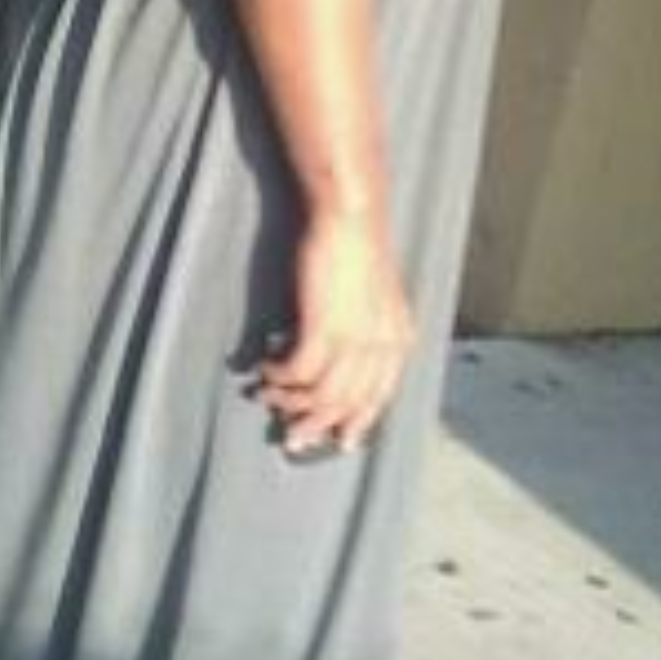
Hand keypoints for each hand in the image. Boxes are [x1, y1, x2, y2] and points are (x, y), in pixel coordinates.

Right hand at [255, 213, 417, 454]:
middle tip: (291, 439)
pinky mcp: (324, 329)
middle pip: (347, 405)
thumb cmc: (357, 249)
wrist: (350, 217)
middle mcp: (381, 346)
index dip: (357, 422)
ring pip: (319, 396)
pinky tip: (263, 369)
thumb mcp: (375, 299)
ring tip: (265, 396)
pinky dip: (277, 377)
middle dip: (315, 426)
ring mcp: (354, 340)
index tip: (339, 441)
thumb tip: (341, 362)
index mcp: (398, 340)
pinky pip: (296, 373)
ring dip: (288, 402)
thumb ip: (368, 332)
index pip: (379, 397)